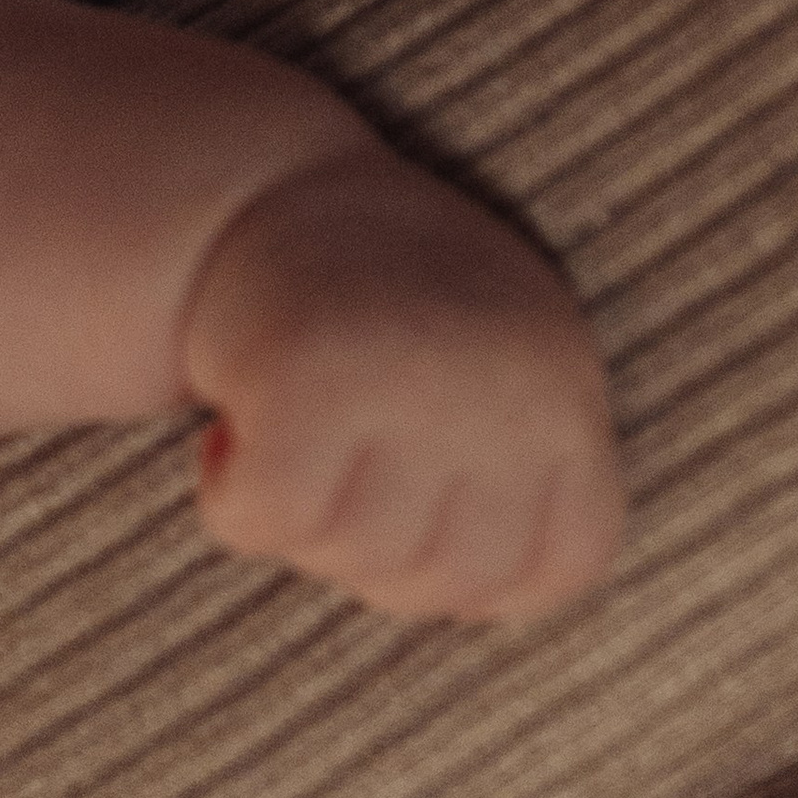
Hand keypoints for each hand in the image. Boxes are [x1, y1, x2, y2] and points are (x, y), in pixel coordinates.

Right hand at [179, 148, 624, 623]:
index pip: (560, 569)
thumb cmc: (390, 313)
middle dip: (373, 545)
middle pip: (440, 585)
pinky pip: (264, 522)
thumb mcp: (498, 378)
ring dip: (304, 518)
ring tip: (303, 422)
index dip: (480, 567)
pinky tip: (240, 426)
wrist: (272, 190)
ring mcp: (411, 382)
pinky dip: (231, 498)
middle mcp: (504, 389)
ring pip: (349, 560)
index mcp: (566, 394)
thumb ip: (524, 484)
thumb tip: (485, 606)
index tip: (426, 495)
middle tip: (346, 444)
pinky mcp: (309, 376)